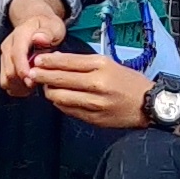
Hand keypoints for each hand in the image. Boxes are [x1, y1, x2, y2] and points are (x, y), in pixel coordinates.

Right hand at [0, 0, 72, 96]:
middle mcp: (8, 46)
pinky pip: (5, 83)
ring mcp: (4, 56)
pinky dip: (16, 88)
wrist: (37, 24)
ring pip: (5, 80)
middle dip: (23, 82)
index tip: (32, 81)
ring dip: (19, 87)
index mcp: (20, 35)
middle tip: (39, 83)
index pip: (16, 54)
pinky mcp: (3, 65)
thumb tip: (39, 38)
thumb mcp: (54, 26)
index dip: (23, 70)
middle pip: (9, 71)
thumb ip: (48, 33)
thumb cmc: (48, 28)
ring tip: (35, 85)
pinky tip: (29, 86)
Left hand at [27, 46, 160, 131]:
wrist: (148, 104)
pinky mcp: (93, 118)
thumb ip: (82, 63)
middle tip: (31, 74)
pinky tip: (60, 98)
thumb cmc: (127, 81)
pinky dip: (60, 103)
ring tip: (47, 88)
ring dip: (49, 92)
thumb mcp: (108, 64)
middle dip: (41, 76)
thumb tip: (55, 60)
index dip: (48, 62)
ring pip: (59, 97)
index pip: (67, 62)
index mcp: (101, 66)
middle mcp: (97, 84)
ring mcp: (95, 103)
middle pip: (59, 79)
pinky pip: (68, 110)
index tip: (36, 60)